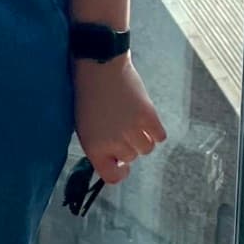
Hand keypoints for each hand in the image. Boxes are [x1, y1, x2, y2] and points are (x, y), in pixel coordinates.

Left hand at [73, 56, 165, 187]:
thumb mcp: (84, 127)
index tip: (121, 164)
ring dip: (142, 137)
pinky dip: (155, 130)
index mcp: (94, 148)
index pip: (112, 176)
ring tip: (132, 120)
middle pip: (132, 157)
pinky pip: (159, 136)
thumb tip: (116, 160)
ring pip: (147, 148)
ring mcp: (132, 130)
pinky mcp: (148, 116)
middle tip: (120, 126)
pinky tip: (146, 120)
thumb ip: (99, 147)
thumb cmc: (87, 96)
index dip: (119, 172)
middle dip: (128, 145)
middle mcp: (114, 143)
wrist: (99, 67)